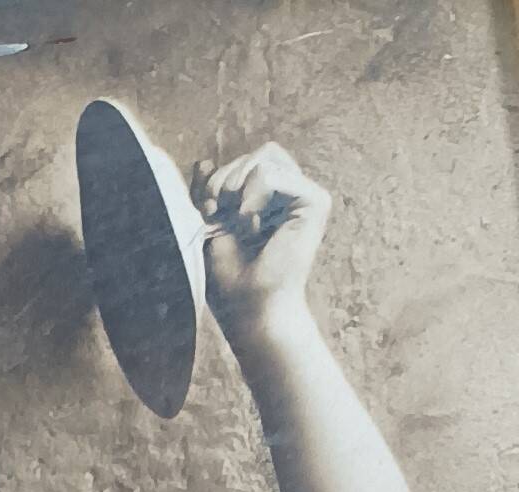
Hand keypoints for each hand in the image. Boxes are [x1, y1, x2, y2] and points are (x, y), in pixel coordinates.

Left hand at [192, 143, 330, 344]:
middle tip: (216, 212)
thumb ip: (209, 193)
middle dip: (227, 178)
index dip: (223, 177)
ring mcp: (306, 197)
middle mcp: (294, 196)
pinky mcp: (316, 202)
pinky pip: (272, 173)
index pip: (249, 160)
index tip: (208, 211)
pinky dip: (252, 194)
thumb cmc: (232, 282)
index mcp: (274, 201)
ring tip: (237, 221)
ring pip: (266, 157)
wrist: (251, 311)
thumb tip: (203, 161)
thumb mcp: (211, 227)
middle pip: (259, 153)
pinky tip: (250, 224)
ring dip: (238, 186)